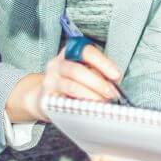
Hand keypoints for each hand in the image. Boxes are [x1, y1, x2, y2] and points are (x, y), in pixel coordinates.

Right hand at [6, 44, 122, 121]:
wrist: (44, 96)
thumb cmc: (70, 82)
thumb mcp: (84, 72)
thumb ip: (98, 74)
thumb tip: (114, 82)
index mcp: (69, 53)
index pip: (86, 52)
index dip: (103, 63)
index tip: (116, 75)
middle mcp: (57, 64)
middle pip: (78, 70)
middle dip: (98, 83)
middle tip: (111, 93)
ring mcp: (50, 81)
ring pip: (72, 86)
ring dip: (91, 95)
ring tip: (102, 102)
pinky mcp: (47, 97)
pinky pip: (65, 102)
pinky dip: (79, 105)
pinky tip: (89, 108)